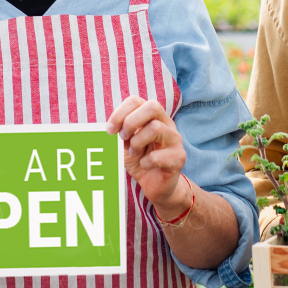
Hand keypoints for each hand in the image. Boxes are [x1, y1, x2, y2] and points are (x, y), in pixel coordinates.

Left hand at [107, 95, 187, 214]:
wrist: (157, 186)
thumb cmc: (141, 161)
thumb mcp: (126, 144)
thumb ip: (120, 132)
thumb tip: (108, 128)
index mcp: (153, 117)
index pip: (136, 101)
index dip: (119, 112)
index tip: (109, 130)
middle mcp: (167, 124)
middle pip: (152, 106)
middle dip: (131, 122)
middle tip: (123, 138)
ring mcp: (175, 140)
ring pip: (156, 128)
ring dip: (137, 142)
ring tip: (134, 153)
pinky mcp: (179, 158)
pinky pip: (158, 156)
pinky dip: (146, 163)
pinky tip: (145, 166)